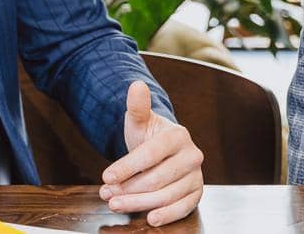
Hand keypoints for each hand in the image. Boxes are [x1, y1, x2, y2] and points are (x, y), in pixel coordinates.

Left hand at [98, 81, 203, 226]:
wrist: (163, 151)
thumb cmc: (148, 137)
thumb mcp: (139, 122)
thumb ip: (137, 106)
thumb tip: (136, 85)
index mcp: (178, 135)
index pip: (150, 154)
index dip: (127, 167)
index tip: (106, 176)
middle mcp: (192, 155)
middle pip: (156, 179)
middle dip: (128, 189)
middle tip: (106, 194)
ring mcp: (196, 175)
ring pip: (166, 195)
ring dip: (138, 204)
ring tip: (116, 204)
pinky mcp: (197, 193)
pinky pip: (183, 208)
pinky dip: (166, 215)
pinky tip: (150, 218)